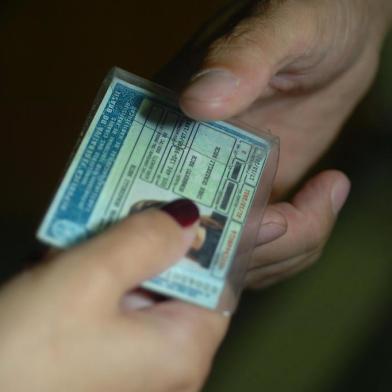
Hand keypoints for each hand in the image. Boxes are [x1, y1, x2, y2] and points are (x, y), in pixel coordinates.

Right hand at [0, 201, 227, 391]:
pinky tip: (72, 262)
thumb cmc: (27, 349)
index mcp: (184, 351)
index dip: (205, 242)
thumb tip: (190, 217)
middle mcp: (169, 368)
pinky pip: (115, 314)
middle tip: (137, 201)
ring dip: (119, 261)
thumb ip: (145, 241)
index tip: (188, 203)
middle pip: (177, 288)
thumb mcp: (90, 279)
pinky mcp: (104, 367)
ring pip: (142, 297)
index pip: (218, 284)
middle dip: (153, 246)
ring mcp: (136, 372)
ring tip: (100, 223)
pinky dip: (99, 285)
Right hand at [179, 0, 390, 286]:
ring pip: (236, 253)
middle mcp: (192, 162)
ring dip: (282, 249)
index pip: (155, 190)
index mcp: (175, 121)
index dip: (192, 226)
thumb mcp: (283, 27)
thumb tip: (198, 101)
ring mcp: (226, 185)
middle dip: (248, 248)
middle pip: (197, 239)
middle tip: (292, 219)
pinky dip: (299, 243)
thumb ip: (243, 56)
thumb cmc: (310, 14)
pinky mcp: (259, 194)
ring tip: (321, 198)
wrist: (338, 36)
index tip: (252, 220)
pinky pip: (269, 244)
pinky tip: (324, 197)